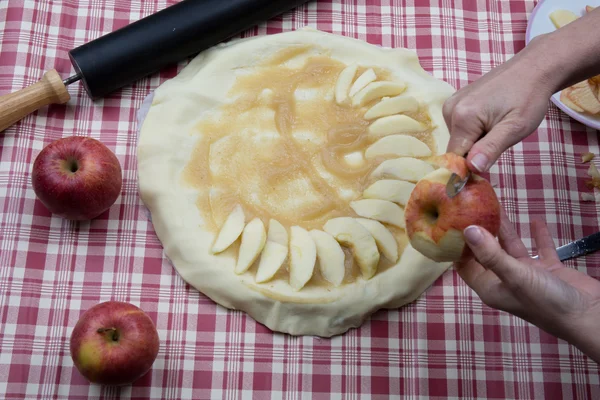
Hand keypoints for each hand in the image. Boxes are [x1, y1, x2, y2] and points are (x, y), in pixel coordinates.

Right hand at [442, 36, 554, 172]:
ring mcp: (452, 103)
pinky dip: (475, 130)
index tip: (490, 164)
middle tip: (500, 137)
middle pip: (457, 147)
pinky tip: (492, 118)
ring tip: (498, 125)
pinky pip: (460, 126)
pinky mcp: (457, 100)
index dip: (470, 166)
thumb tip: (472, 168)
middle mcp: (450, 109)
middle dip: (476, 150)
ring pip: (459, 138)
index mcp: (461, 117)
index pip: (455, 156)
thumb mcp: (515, 128)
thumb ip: (491, 148)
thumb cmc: (529, 97)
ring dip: (477, 140)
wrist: (534, 68)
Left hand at [456, 209, 599, 362]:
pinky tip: (535, 219)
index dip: (458, 244)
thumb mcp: (514, 275)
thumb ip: (491, 253)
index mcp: (490, 287)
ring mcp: (527, 275)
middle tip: (474, 206)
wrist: (588, 315)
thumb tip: (467, 230)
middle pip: (487, 251)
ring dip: (506, 229)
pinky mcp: (548, 270)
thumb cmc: (546, 301)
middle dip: (481, 231)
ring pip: (511, 247)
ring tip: (497, 205)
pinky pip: (539, 249)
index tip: (452, 221)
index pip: (465, 264)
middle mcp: (505, 280)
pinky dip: (536, 235)